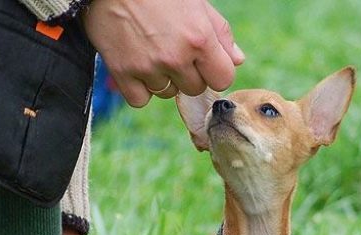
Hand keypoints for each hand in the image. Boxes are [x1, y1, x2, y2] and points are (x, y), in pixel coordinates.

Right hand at [83, 0, 244, 106]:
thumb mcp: (196, 3)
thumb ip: (220, 33)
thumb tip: (238, 60)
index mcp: (199, 38)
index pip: (223, 79)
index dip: (214, 71)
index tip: (202, 61)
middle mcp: (175, 57)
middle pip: (194, 89)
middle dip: (188, 74)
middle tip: (172, 49)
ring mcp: (148, 67)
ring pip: (167, 93)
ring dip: (163, 79)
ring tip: (151, 50)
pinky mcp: (123, 73)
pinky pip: (141, 99)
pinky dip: (139, 88)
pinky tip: (136, 65)